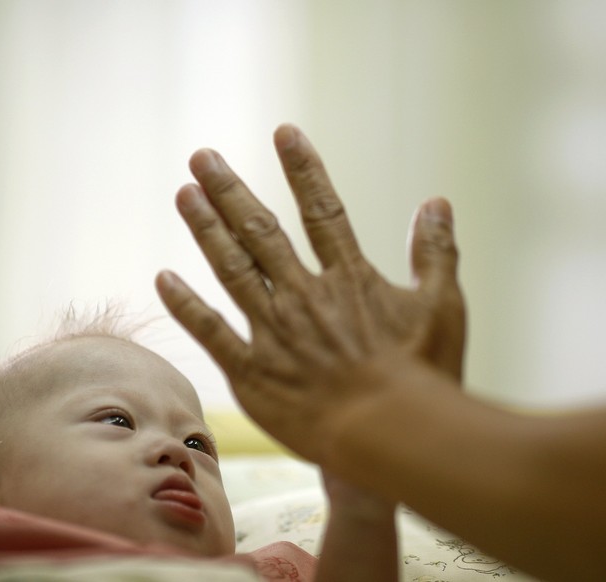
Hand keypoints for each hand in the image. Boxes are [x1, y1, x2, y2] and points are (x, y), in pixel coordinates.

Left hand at [156, 124, 464, 462]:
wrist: (388, 436)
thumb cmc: (422, 375)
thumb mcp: (443, 306)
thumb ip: (436, 252)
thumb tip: (437, 202)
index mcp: (349, 278)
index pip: (323, 209)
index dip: (303, 169)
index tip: (283, 132)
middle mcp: (304, 295)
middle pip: (260, 231)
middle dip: (230, 190)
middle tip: (202, 156)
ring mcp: (274, 332)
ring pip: (231, 269)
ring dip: (205, 230)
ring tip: (183, 194)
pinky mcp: (253, 372)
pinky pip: (211, 332)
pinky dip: (186, 305)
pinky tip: (162, 277)